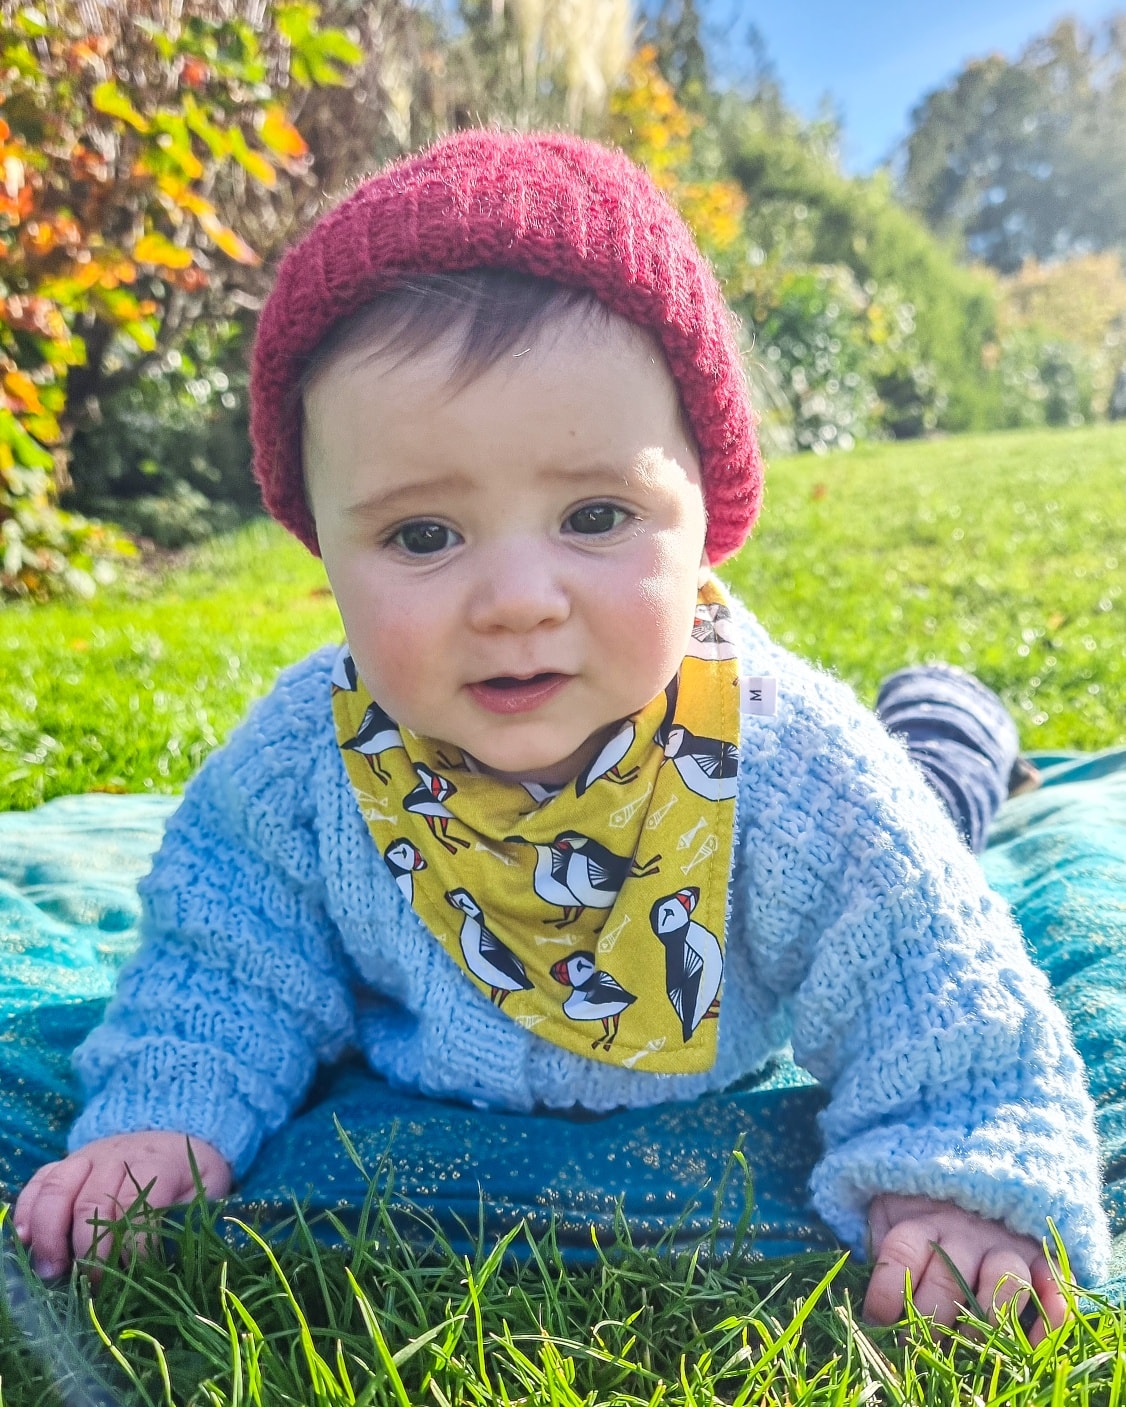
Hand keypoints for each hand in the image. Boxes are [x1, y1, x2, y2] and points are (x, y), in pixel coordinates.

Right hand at [13, 1131, 231, 1278]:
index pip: (139, 1205)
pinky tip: (24, 1241)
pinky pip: (39, 1181)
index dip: (135, 1246)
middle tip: (92, 1285)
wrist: (175, 1135)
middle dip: (90, 1251)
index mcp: (158, 1161)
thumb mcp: (205, 1192)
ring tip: (53, 1271)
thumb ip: (188, 1220)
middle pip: (93, 1202)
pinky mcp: (67, 1162)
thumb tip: (168, 1265)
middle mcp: (118, 1155)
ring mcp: (88, 1156)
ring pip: (58, 1189)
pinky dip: (26, 1210)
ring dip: (50, 1234)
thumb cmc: (190, 1175)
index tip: (135, 1276)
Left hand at [864, 1194, 1066, 1342]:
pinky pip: (1053, 1283)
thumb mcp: (888, 1216)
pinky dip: (1050, 1313)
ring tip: (969, 1347)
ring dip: (987, 1320)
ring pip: (1004, 1279)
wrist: (968, 1178)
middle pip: (949, 1277)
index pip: (902, 1252)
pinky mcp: (1040, 1256)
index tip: (876, 1321)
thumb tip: (869, 1307)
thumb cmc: (919, 1213)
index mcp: (921, 1220)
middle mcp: (965, 1230)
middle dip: (931, 1321)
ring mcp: (1005, 1242)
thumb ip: (880, 1250)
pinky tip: (1032, 1338)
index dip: (888, 1291)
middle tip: (919, 1346)